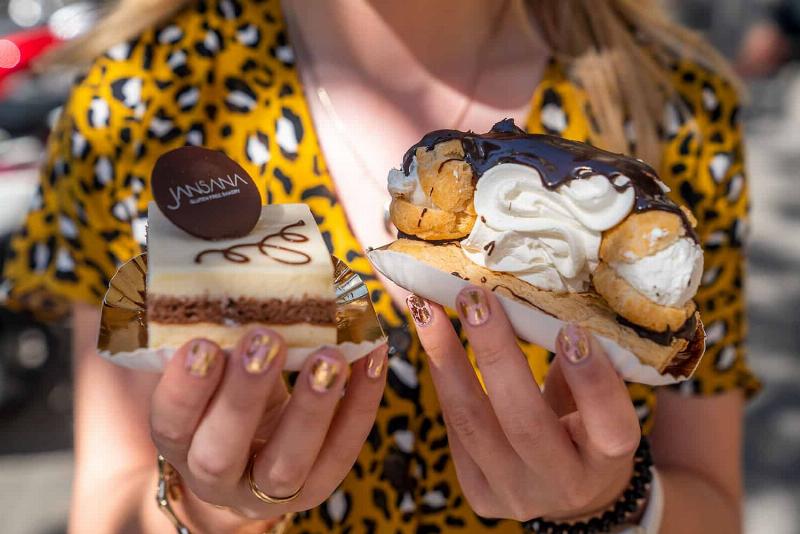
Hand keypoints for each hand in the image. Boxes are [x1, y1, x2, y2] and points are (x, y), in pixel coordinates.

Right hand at [149, 328, 386, 523]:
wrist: (246, 457)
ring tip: (330, 357)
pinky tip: (372, 356)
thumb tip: (209, 260)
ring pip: (287, 465)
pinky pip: (342, 449)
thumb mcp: (201, 367)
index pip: (171, 423)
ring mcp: (268, 491)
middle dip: (243, 396)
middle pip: (220, 451)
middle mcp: (214, 475)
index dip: (184, 389)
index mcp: (177, 441)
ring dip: (310, 408)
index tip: (202, 343)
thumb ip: (196, 329)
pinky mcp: (318, 484)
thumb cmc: (219, 392)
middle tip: (266, 339)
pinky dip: (360, 402)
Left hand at [407, 287, 640, 521]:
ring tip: (426, 308)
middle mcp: (565, 484)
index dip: (592, 380)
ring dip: (445, 358)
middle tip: (475, 298)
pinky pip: (453, 428)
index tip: (573, 330)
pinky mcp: (479, 494)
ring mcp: (517, 494)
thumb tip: (545, 290)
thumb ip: (582, 363)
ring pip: (472, 424)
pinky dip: (441, 375)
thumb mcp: (600, 401)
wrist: (568, 492)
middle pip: (525, 422)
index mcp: (609, 459)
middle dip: (496, 354)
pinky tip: (428, 334)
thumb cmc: (587, 428)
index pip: (609, 424)